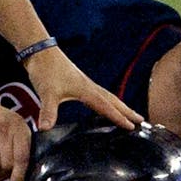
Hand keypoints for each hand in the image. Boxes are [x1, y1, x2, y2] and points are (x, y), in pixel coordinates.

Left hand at [24, 48, 142, 130]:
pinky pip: (98, 93)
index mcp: (86, 90)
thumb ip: (48, 112)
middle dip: (127, 111)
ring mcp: (83, 83)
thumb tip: (45, 129)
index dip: (119, 118)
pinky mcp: (77, 81)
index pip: (106, 107)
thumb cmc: (45, 69)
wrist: (39, 51)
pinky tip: (102, 104)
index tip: (133, 127)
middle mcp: (88, 86)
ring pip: (107, 96)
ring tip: (129, 113)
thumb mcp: (46, 93)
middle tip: (141, 120)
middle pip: (113, 100)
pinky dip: (106, 100)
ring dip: (119, 105)